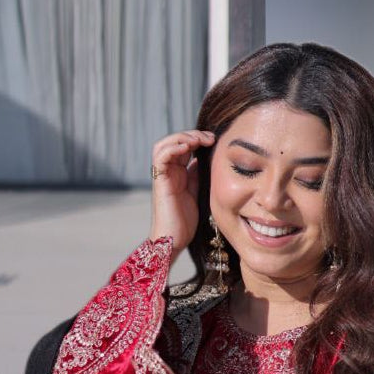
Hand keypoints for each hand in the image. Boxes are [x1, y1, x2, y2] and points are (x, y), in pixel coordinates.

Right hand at [148, 129, 214, 252]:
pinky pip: (160, 157)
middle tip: (209, 138)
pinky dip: (173, 148)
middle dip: (191, 134)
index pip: (183, 145)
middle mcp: (168, 172)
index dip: (197, 138)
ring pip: (164, 145)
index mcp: (178, 173)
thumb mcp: (198, 191)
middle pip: (173, 141)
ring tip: (198, 141)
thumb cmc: (186, 221)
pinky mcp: (160, 181)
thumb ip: (199, 175)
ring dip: (181, 138)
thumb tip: (207, 158)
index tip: (214, 140)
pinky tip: (188, 148)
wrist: (174, 239)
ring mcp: (163, 176)